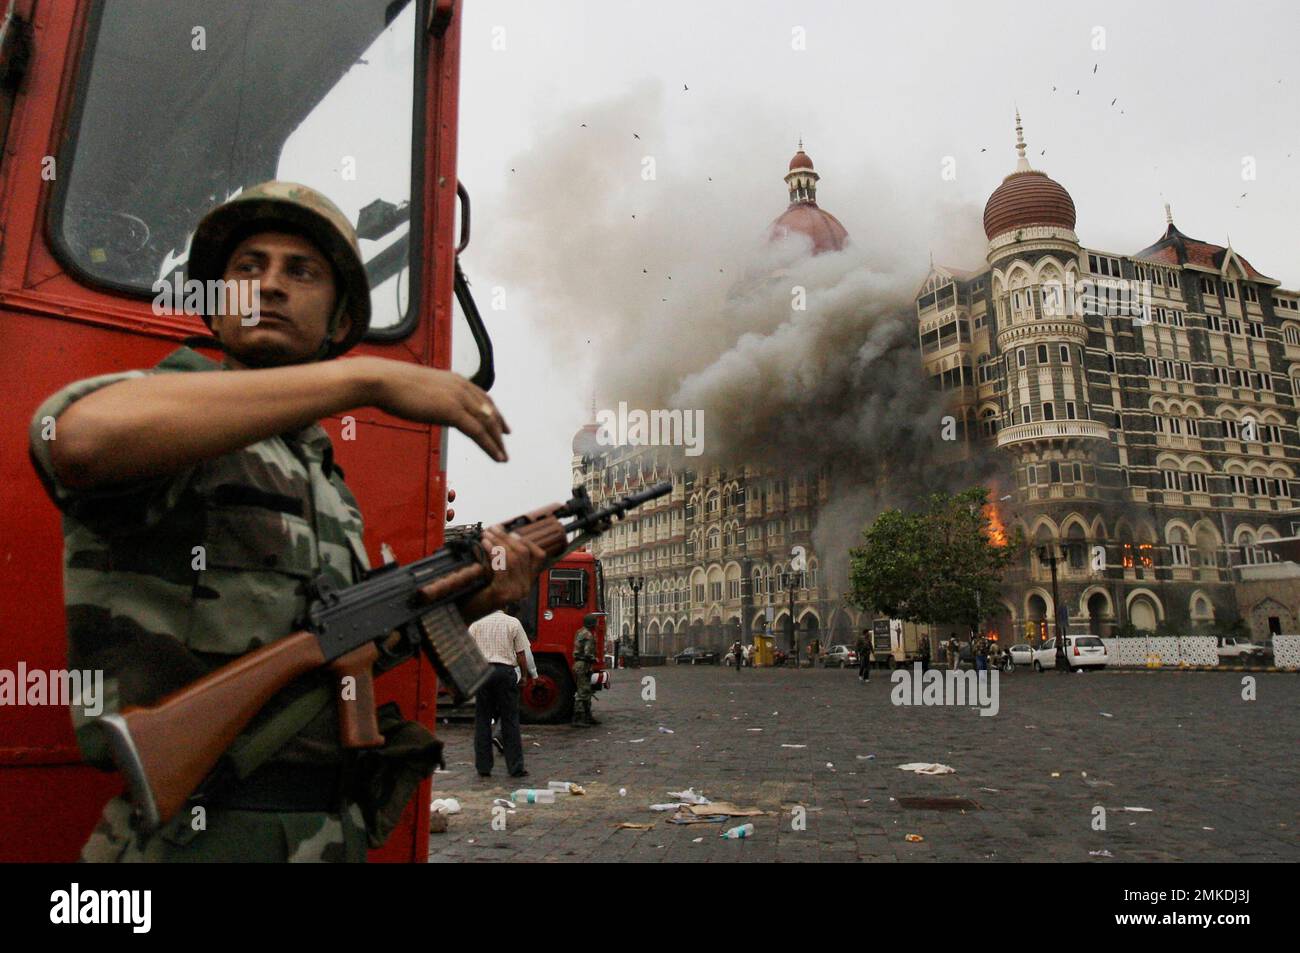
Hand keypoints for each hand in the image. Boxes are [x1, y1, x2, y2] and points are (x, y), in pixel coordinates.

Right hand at [356, 358, 508, 461]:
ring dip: (497, 441)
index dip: (493, 411)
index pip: (482, 397)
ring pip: (487, 423)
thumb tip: (431, 404)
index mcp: (454, 380)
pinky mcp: (452, 411)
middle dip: (499, 426)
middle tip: (506, 439)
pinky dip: (490, 446)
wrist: (384, 380)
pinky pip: (478, 432)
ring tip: (503, 456)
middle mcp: (461, 387)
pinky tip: (497, 457)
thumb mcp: (419, 388)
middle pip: (488, 410)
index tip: (500, 422)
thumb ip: (432, 396)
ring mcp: (458, 398)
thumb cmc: (393, 385)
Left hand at [456, 525, 547, 623]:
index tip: (512, 532)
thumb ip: (502, 558)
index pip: (538, 556)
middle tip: (493, 528)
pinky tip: (485, 544)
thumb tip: (502, 533)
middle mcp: (525, 587)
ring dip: (499, 542)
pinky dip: (494, 552)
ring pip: (514, 558)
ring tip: (487, 535)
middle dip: (507, 538)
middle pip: (523, 554)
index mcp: (526, 581)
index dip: (527, 541)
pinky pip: (502, 566)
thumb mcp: (494, 571)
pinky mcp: (503, 593)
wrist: (463, 612)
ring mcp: (515, 591)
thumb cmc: (475, 591)